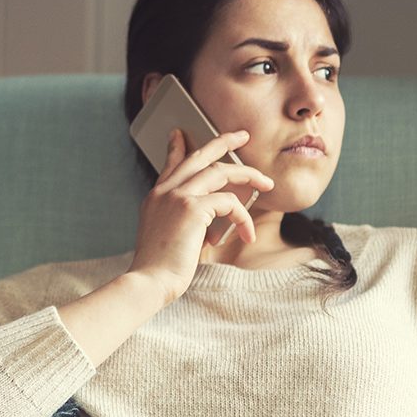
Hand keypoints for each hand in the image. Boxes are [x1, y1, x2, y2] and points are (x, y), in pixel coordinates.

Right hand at [127, 129, 274, 302]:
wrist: (150, 282)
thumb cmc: (161, 268)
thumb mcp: (170, 237)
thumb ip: (186, 221)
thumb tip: (212, 219)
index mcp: (157, 197)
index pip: (171, 164)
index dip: (177, 147)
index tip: (180, 134)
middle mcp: (165, 191)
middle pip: (199, 157)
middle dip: (224, 141)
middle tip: (242, 135)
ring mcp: (177, 196)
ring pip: (221, 172)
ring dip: (249, 176)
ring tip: (267, 184)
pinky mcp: (192, 208)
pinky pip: (229, 203)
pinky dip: (243, 218)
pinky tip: (247, 235)